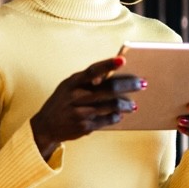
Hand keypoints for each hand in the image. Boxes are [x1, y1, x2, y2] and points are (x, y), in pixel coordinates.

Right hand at [30, 56, 144, 159]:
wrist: (46, 126)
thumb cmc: (63, 101)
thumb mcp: (68, 87)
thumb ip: (87, 81)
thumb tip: (114, 75)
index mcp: (72, 83)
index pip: (92, 71)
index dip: (108, 65)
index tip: (123, 60)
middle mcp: (75, 97)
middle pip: (108, 89)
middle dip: (129, 85)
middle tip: (142, 83)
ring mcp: (80, 113)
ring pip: (111, 106)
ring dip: (126, 105)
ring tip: (133, 105)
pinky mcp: (84, 127)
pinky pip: (106, 120)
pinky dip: (116, 117)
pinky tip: (120, 115)